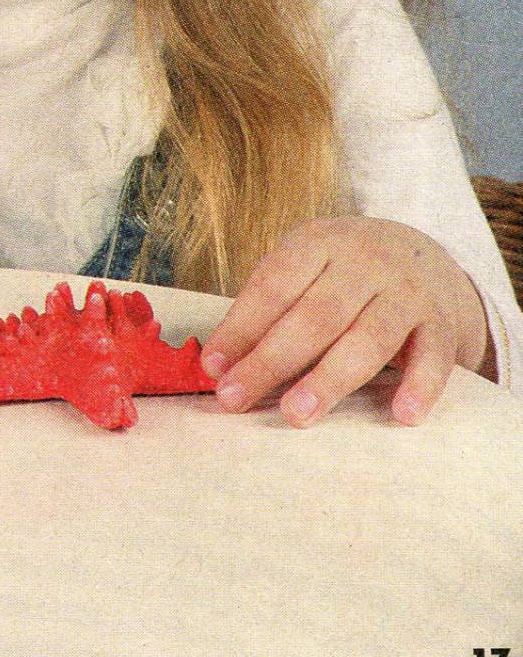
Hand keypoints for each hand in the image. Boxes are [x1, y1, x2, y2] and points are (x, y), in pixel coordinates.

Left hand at [199, 216, 493, 427]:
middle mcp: (365, 260)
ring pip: (368, 338)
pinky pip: (433, 356)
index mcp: (319, 242)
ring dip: (330, 378)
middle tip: (236, 399)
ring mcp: (406, 290)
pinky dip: (420, 385)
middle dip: (272, 360)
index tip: (213, 369)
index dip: (242, 327)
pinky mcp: (442, 321)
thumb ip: (268, 310)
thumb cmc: (342, 274)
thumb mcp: (305, 269)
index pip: (275, 285)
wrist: (423, 256)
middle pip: (316, 315)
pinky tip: (402, 414)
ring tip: (297, 414)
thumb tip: (219, 365)